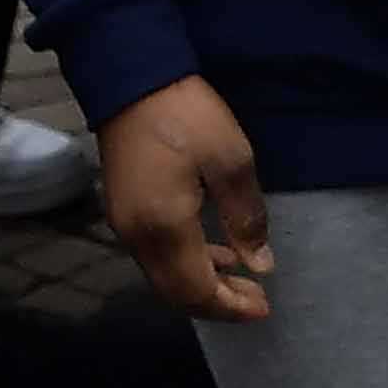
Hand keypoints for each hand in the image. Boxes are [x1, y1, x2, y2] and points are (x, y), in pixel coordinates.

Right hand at [98, 76, 273, 322]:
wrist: (130, 78)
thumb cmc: (186, 116)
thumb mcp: (231, 160)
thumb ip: (245, 217)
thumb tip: (260, 265)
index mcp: (165, 229)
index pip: (196, 291)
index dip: (231, 307)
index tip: (265, 308)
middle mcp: (137, 238)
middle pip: (176, 293)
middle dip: (217, 303)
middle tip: (256, 300)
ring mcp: (125, 224)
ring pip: (164, 276)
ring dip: (202, 284)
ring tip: (242, 276)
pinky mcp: (122, 209)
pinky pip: (155, 256)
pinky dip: (186, 263)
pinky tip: (213, 248)